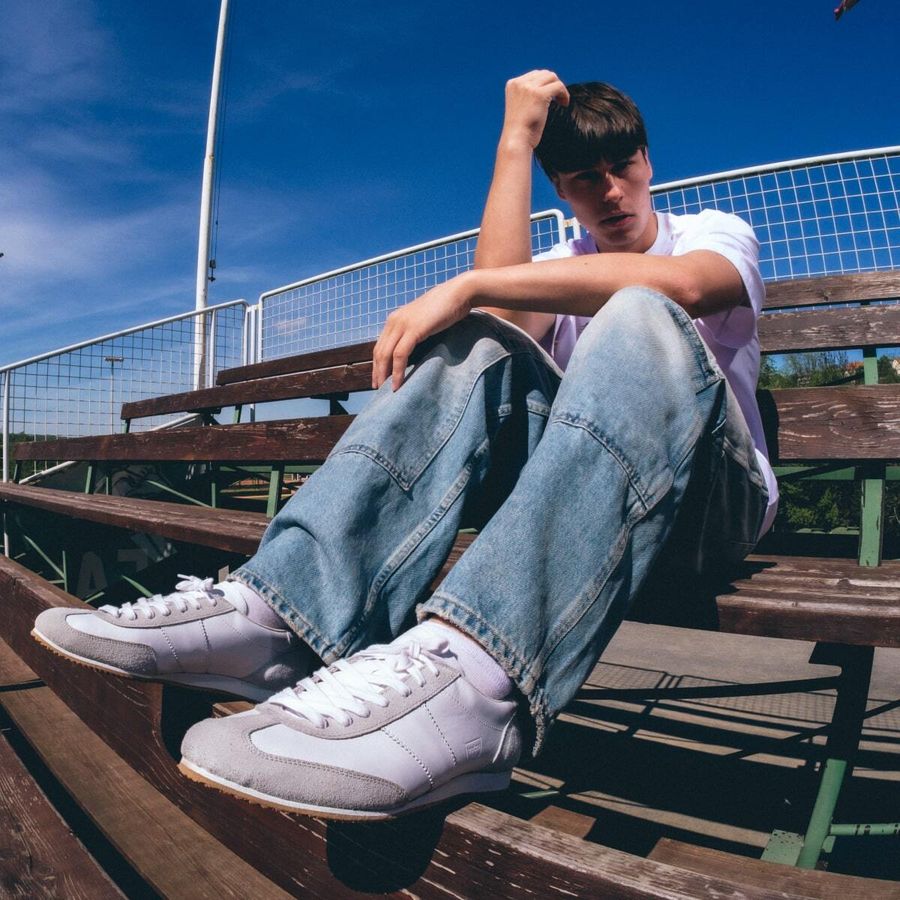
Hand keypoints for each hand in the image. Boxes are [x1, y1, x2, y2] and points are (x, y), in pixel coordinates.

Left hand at [372, 273, 475, 390]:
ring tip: (386, 390)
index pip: (380, 345)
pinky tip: (398, 383)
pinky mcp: (413, 330)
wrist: (458, 293)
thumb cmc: (446, 308)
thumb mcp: (424, 321)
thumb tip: (414, 349)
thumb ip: (415, 332)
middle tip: (378, 388)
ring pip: (386, 355)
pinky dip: (397, 371)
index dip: (377, 363)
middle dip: (377, 372)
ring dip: (385, 374)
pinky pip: (399, 355)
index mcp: (395, 319)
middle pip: (379, 352)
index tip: (379, 378)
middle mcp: (394, 321)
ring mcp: (402, 325)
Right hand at [501, 70, 569, 151]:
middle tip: (558, 99)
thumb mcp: (521, 107)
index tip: (551, 96)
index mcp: (512, 84)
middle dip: (553, 84)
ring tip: (562, 102)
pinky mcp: (539, 94)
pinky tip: (564, 104)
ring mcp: (529, 88)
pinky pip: (558, 86)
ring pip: (552, 78)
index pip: (534, 75)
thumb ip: (528, 95)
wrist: (517, 140)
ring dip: (560, 88)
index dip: (545, 84)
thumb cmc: (520, 130)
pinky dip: (564, 94)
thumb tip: (547, 89)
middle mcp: (519, 83)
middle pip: (544, 74)